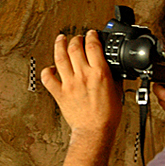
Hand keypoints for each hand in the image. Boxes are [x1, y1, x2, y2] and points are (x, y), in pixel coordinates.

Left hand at [40, 30, 122, 145]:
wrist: (95, 132)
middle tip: (77, 37)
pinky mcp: (60, 93)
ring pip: (60, 58)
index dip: (91, 36)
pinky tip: (51, 67)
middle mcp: (83, 75)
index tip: (91, 34)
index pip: (93, 46)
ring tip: (61, 39)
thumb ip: (113, 76)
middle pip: (75, 47)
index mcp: (100, 73)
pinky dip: (47, 70)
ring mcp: (70, 83)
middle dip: (76, 38)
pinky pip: (48, 78)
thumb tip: (111, 66)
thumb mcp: (117, 91)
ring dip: (60, 45)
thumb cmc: (107, 116)